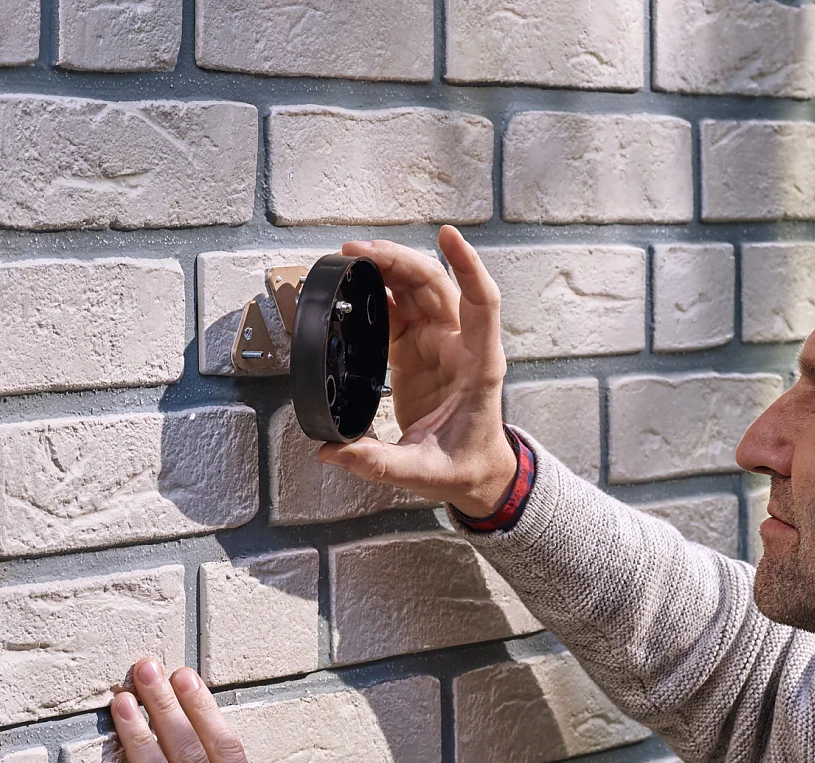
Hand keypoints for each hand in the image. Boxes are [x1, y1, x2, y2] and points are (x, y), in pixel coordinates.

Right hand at [321, 226, 516, 518]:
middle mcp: (460, 346)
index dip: (468, 266)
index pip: (482, 303)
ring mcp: (439, 344)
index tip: (449, 236)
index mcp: (477, 366)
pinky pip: (402, 310)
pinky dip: (381, 292)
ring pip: (419, 290)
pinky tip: (358, 283)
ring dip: (389, 267)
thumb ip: (378, 463)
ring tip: (352, 256)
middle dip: (400, 260)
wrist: (477, 474)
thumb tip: (333, 452)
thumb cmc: (464, 467)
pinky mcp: (418, 350)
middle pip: (437, 285)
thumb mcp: (423, 474)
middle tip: (359, 251)